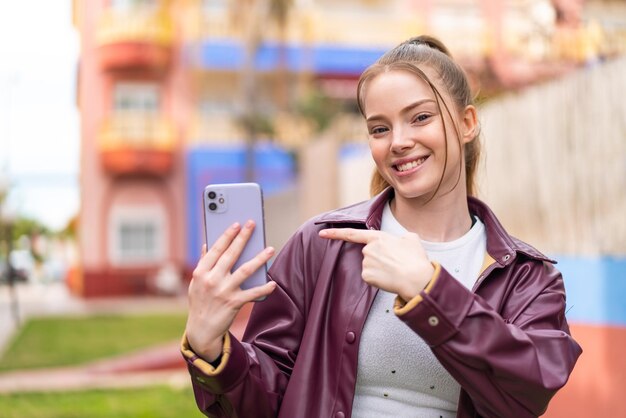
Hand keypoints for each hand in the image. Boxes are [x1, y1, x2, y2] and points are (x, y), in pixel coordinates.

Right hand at [185, 220, 276, 361]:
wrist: (201, 330)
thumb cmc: (200, 302)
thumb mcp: (196, 283)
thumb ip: (203, 264)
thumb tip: (206, 245)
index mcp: (201, 272)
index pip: (216, 249)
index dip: (227, 235)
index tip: (237, 224)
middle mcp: (211, 279)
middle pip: (231, 254)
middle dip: (243, 237)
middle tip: (253, 224)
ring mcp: (223, 291)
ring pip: (245, 270)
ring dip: (260, 258)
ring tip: (271, 249)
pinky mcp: (233, 303)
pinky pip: (253, 293)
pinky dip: (264, 288)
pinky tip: (273, 283)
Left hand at [319, 228, 433, 300]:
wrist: (416, 278)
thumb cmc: (415, 259)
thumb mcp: (411, 239)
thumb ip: (401, 237)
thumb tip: (400, 241)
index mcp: (378, 237)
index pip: (352, 234)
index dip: (335, 234)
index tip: (321, 234)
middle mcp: (368, 249)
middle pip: (368, 254)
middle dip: (379, 259)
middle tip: (395, 263)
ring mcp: (366, 263)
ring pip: (370, 266)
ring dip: (380, 269)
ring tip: (395, 270)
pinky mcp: (367, 277)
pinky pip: (371, 277)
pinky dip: (379, 279)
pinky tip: (389, 278)